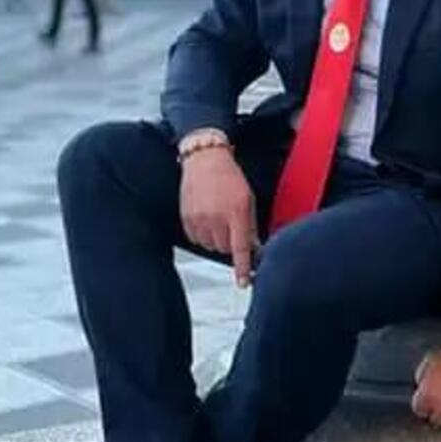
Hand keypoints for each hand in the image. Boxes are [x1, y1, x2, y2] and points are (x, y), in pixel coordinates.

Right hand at [179, 147, 257, 286]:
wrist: (204, 159)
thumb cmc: (228, 176)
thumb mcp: (248, 199)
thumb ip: (250, 225)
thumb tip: (253, 247)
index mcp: (236, 212)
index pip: (240, 248)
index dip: (242, 268)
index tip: (243, 282)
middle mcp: (216, 217)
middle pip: (225, 249)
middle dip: (230, 242)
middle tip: (231, 226)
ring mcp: (199, 218)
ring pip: (210, 246)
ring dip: (216, 239)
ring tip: (217, 219)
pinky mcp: (186, 218)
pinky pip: (196, 239)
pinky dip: (202, 234)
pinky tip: (206, 218)